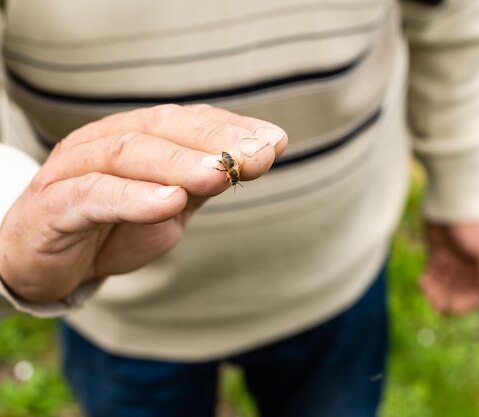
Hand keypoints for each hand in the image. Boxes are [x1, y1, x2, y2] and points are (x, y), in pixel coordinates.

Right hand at [0, 104, 286, 302]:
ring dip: (179, 162)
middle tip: (258, 155)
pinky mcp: (53, 206)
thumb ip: (204, 182)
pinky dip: (134, 197)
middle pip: (162, 127)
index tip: (275, 142)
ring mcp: (74, 169)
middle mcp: (104, 142)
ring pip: (128, 153)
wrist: (45, 262)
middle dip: (215, 141)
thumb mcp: (168, 205)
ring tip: (218, 173)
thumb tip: (258, 156)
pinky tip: (170, 202)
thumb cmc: (111, 228)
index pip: (188, 120)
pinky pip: (94, 195)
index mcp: (135, 136)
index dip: (232, 128)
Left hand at [419, 221, 478, 313]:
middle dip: (446, 299)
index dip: (464, 304)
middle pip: (457, 295)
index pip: (476, 297)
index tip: (452, 307)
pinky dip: (427, 282)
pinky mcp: (437, 257)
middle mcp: (469, 270)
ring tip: (426, 286)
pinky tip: (422, 280)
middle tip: (434, 299)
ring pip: (443, 288)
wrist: (452, 202)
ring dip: (434, 292)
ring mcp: (453, 264)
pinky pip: (432, 277)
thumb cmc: (473, 224)